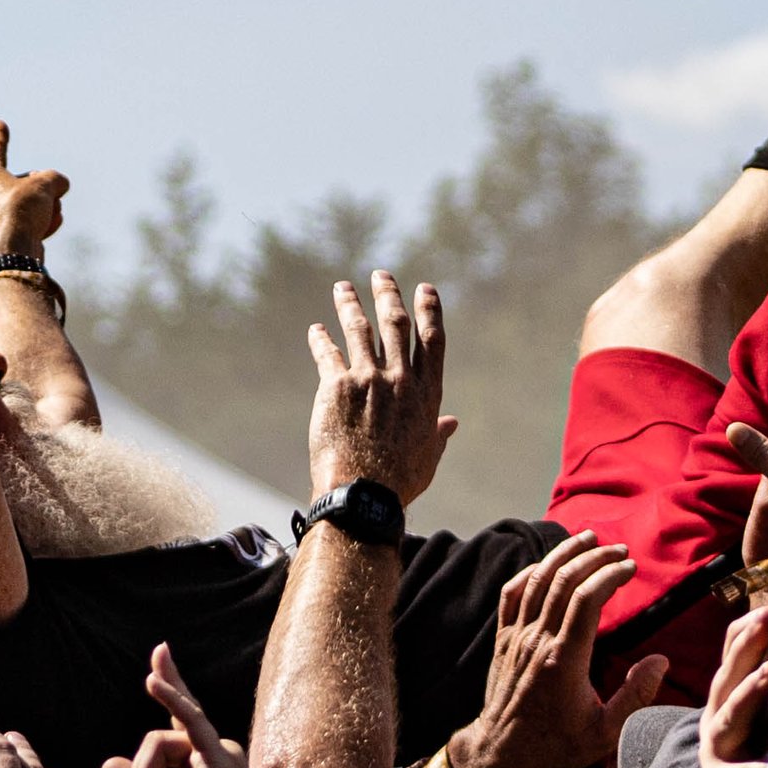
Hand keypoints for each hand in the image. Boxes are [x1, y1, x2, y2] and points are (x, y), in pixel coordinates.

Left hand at [0, 122, 69, 258]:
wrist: (13, 256)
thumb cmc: (21, 214)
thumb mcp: (45, 185)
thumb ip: (54, 178)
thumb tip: (58, 186)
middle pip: (23, 182)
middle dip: (42, 189)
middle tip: (52, 195)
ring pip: (29, 204)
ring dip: (46, 208)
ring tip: (48, 217)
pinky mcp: (2, 238)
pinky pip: (28, 223)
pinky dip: (41, 224)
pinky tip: (46, 231)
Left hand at [102, 645, 279, 767]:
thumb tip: (106, 762)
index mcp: (204, 760)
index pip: (179, 719)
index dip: (164, 698)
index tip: (152, 684)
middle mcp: (214, 749)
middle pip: (159, 741)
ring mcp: (218, 750)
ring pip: (160, 743)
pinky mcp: (219, 757)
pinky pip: (191, 723)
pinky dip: (172, 699)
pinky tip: (155, 681)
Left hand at [306, 271, 458, 504]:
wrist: (363, 493)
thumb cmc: (399, 482)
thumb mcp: (428, 457)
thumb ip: (438, 434)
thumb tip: (451, 423)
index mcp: (426, 394)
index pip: (431, 341)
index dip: (429, 311)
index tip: (425, 289)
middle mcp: (400, 379)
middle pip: (395, 324)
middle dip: (388, 295)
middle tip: (381, 275)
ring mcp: (368, 380)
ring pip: (359, 329)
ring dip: (350, 304)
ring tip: (342, 288)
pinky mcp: (337, 386)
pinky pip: (328, 353)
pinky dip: (321, 339)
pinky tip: (316, 329)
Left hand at [438, 533, 670, 767]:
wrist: (501, 752)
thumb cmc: (556, 745)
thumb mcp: (605, 733)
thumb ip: (635, 696)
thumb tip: (660, 661)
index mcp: (565, 659)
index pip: (587, 600)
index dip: (610, 575)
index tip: (631, 568)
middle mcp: (538, 640)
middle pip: (564, 582)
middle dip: (594, 558)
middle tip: (619, 551)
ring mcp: (517, 637)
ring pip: (537, 581)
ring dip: (564, 555)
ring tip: (588, 539)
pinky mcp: (503, 640)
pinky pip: (512, 594)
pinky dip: (529, 572)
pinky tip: (546, 564)